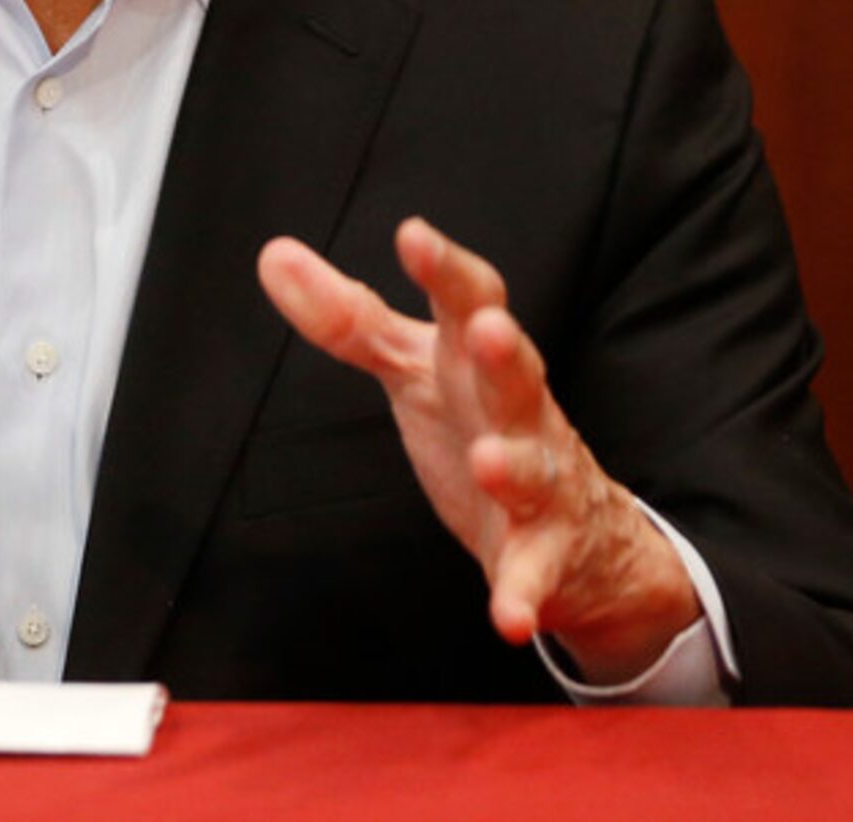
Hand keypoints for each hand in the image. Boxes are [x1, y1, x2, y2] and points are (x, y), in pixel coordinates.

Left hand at [257, 218, 699, 681]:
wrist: (579, 533)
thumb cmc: (478, 422)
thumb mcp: (412, 364)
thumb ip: (349, 316)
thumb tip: (274, 254)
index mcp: (477, 360)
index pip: (470, 300)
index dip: (445, 268)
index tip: (413, 234)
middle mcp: (517, 411)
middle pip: (517, 372)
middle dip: (504, 349)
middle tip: (488, 328)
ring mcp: (538, 483)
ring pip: (533, 469)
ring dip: (514, 466)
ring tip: (491, 463)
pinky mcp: (543, 555)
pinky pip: (533, 574)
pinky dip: (522, 593)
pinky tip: (506, 618)